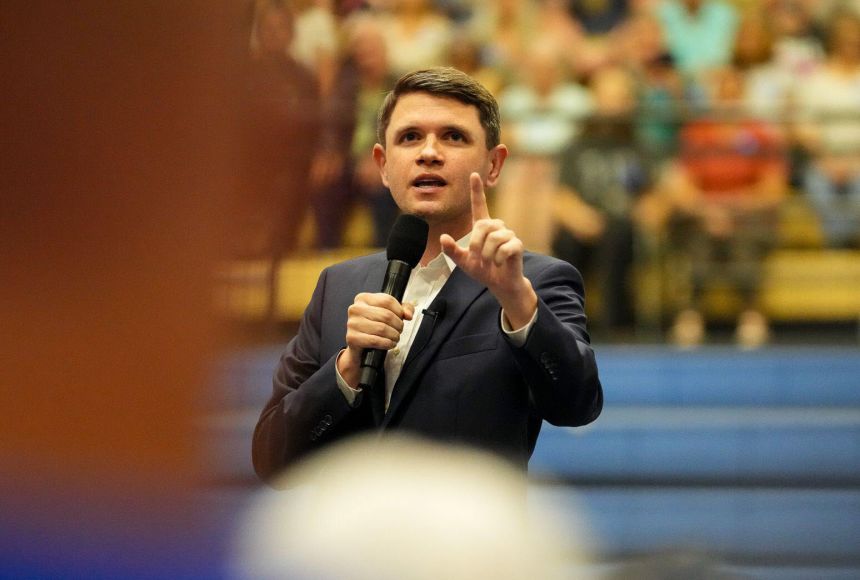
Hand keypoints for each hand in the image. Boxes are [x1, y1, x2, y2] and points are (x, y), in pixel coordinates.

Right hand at [337, 293, 413, 388]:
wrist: (360, 346)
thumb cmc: (375, 326)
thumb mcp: (390, 313)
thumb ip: (403, 309)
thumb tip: (408, 314)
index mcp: (363, 298)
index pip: (387, 300)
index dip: (399, 311)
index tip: (402, 318)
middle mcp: (355, 308)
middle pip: (386, 315)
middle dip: (398, 325)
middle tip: (399, 331)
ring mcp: (352, 323)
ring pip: (382, 328)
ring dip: (394, 335)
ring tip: (395, 338)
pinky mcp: (352, 338)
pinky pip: (375, 340)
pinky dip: (387, 343)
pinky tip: (390, 344)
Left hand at [440, 173, 536, 327]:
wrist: (500, 284)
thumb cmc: (483, 270)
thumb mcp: (463, 261)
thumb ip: (452, 250)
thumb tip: (443, 237)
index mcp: (483, 228)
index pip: (479, 205)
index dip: (476, 190)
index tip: (473, 175)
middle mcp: (497, 227)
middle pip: (483, 225)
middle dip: (476, 244)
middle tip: (478, 258)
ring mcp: (509, 235)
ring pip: (493, 238)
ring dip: (486, 255)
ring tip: (489, 262)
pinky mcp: (517, 245)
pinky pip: (503, 248)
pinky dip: (497, 259)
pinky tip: (499, 263)